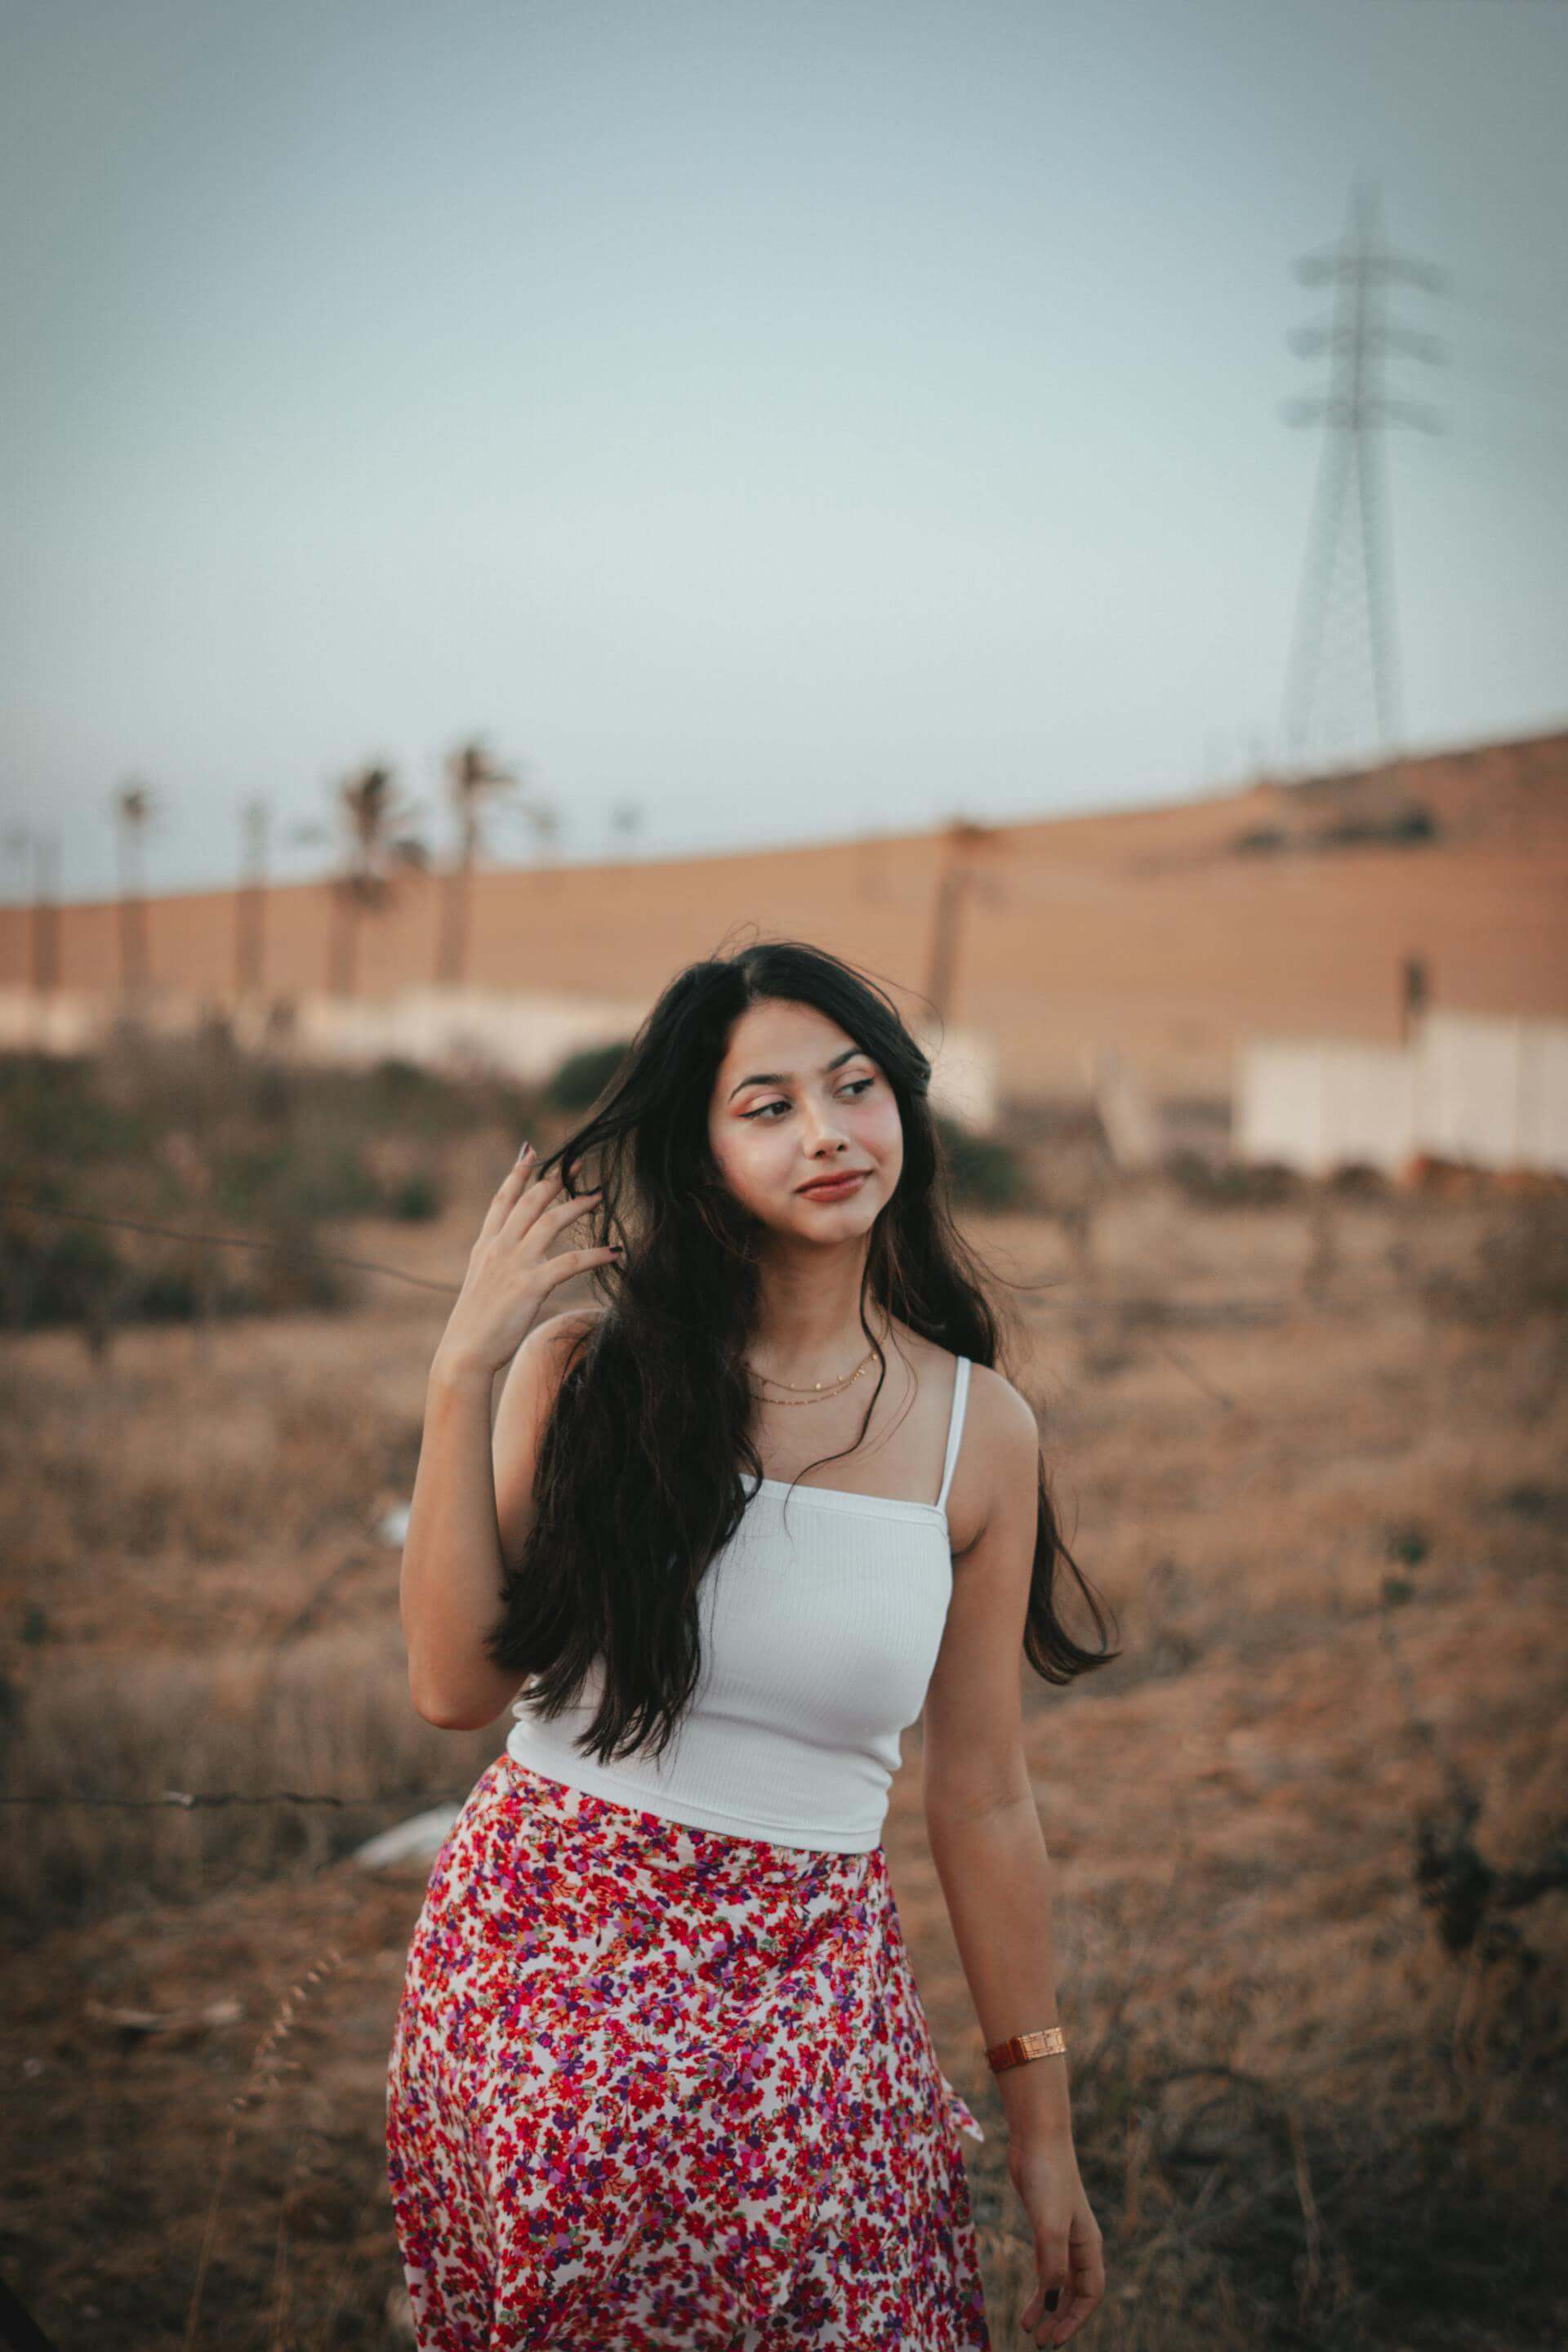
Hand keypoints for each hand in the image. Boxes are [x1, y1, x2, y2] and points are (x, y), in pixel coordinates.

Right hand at [433, 1144, 619, 1381]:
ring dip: (578, 1205)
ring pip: (550, 1221)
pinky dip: (594, 1255)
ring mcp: (514, 1264)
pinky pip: (569, 1262)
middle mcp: (498, 1248)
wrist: (462, 1354)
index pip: (501, 1200)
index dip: (517, 1174)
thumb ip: (495, 1267)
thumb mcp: (480, 1287)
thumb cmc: (473, 1328)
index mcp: (485, 1247)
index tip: (531, 1151)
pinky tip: (614, 1250)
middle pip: (529, 1202)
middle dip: (554, 1179)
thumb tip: (510, 1261)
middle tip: (578, 1164)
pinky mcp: (530, 1285)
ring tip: (599, 1195)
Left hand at [1009, 2136, 1104, 2345]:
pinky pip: (1047, 2265)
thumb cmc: (1048, 2179)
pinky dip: (1040, 2285)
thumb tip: (1051, 2303)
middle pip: (1075, 2293)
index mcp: (1089, 2245)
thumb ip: (1052, 2266)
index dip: (1074, 2320)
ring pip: (1060, 2282)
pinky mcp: (1044, 2224)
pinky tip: (1032, 2299)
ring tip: (1029, 2328)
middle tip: (1040, 2342)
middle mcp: (1080, 2243)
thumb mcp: (1049, 2227)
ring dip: (1047, 2306)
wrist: (1036, 2140)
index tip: (1054, 2339)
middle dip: (1060, 2319)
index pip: (1090, 2294)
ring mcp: (1062, 2234)